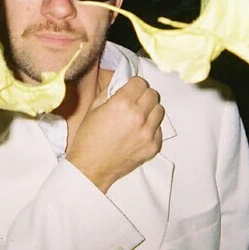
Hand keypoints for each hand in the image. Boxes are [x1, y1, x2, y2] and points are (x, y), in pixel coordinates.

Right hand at [66, 77, 163, 192]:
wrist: (91, 168)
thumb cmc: (88, 138)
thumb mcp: (93, 108)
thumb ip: (110, 91)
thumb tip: (123, 81)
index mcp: (122, 104)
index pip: (140, 82)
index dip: (134, 85)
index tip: (130, 89)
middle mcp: (138, 116)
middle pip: (152, 94)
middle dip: (143, 95)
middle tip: (134, 102)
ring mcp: (148, 133)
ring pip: (159, 110)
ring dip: (150, 110)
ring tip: (137, 117)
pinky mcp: (153, 146)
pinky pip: (159, 129)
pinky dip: (151, 128)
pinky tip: (137, 132)